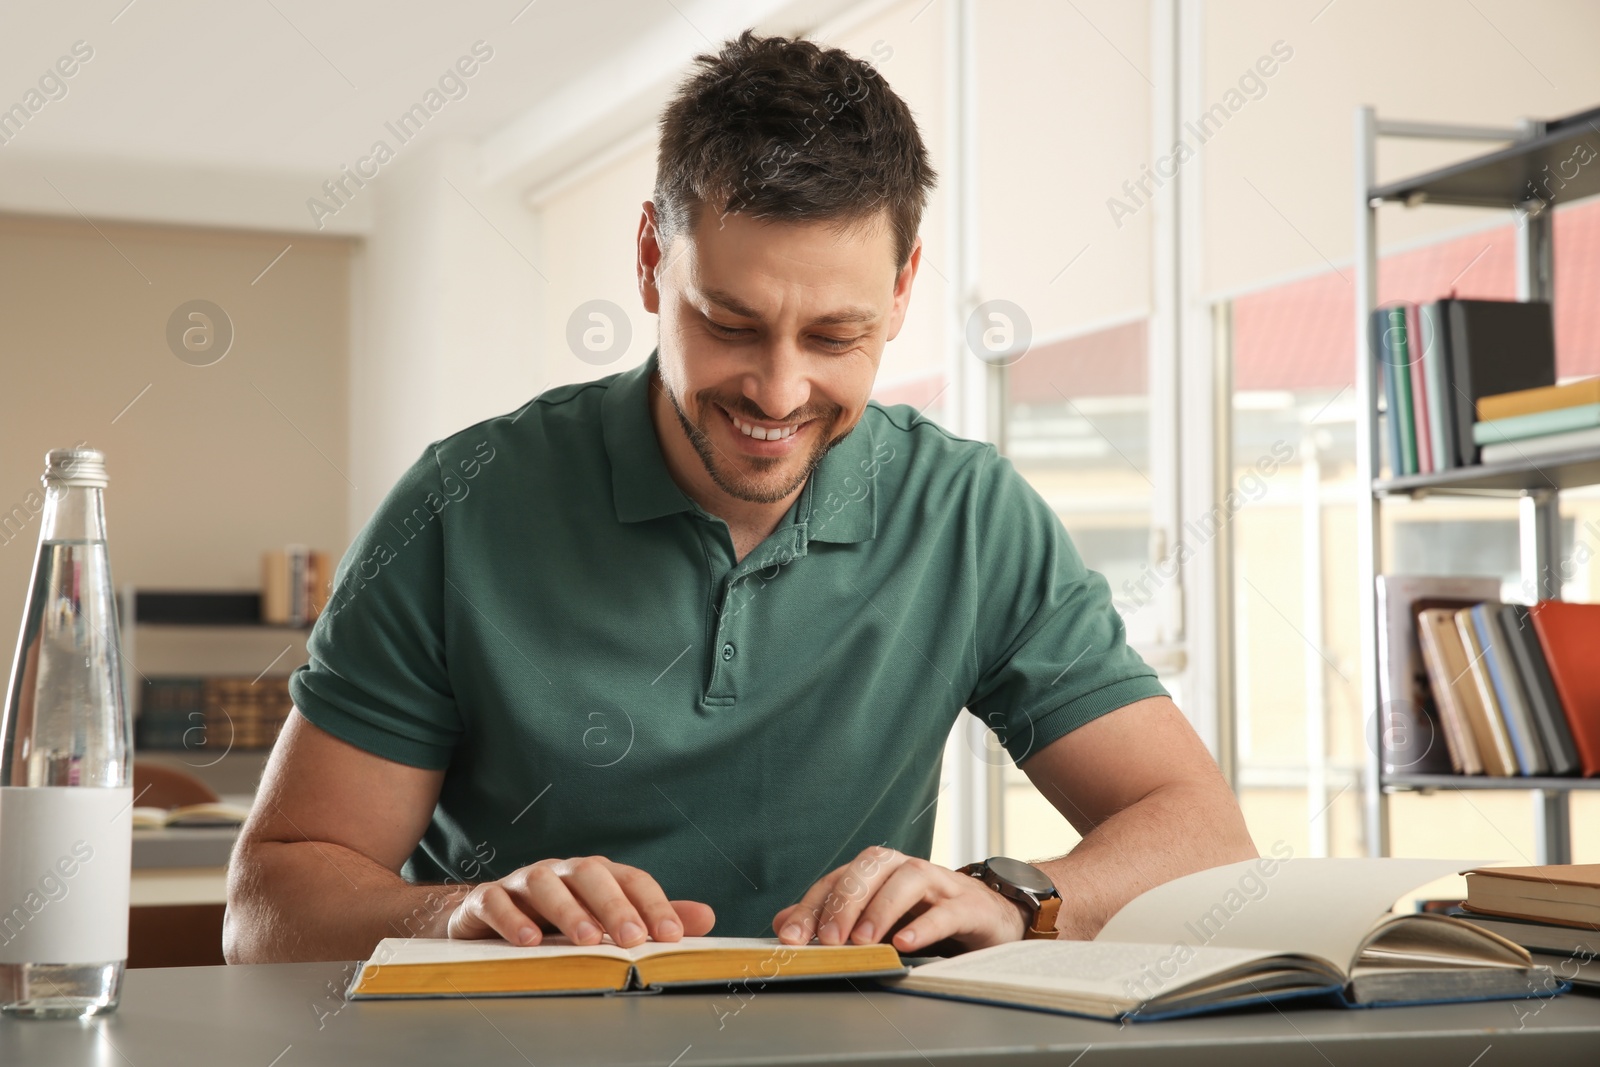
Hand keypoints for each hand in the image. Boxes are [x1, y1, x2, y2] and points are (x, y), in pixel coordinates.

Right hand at [447, 855, 714, 948]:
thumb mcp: (606, 915)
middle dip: (614, 906)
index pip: (631, 879)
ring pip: (545, 883)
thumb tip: (707, 917)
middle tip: (631, 939)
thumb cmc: (557, 914)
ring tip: (586, 941)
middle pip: (591, 874)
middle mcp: (562, 870)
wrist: (488, 913)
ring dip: (567, 911)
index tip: (671, 936)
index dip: (653, 905)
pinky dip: (512, 918)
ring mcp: (523, 881)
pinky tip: (528, 942)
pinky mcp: (487, 898)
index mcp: (596, 873)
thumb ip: (652, 916)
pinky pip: (497, 901)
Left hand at [772, 846, 1031, 955]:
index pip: (837, 879)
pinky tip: (904, 943)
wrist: (989, 917)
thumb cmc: (925, 914)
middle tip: (829, 939)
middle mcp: (904, 867)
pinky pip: (945, 910)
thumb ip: (830, 918)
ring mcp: (939, 883)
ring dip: (881, 908)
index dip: (811, 906)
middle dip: (845, 902)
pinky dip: (924, 926)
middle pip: (871, 867)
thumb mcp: (875, 917)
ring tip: (863, 941)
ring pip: (908, 879)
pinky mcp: (968, 905)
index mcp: (877, 870)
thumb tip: (782, 923)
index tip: (790, 936)